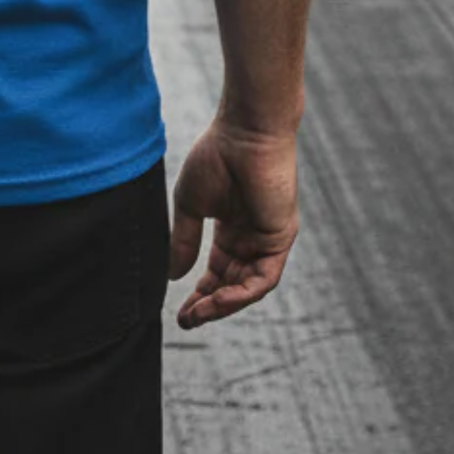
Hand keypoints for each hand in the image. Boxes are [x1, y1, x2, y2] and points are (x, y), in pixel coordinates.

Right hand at [168, 122, 298, 328]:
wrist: (245, 133)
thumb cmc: (216, 157)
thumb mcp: (191, 205)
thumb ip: (183, 240)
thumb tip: (173, 277)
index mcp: (232, 229)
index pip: (218, 272)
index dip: (199, 293)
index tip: (180, 311)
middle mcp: (251, 238)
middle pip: (232, 284)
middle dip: (209, 305)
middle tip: (187, 320)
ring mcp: (267, 240)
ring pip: (247, 287)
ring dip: (223, 304)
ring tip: (197, 314)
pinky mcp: (280, 239)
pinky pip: (263, 279)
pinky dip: (241, 293)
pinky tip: (218, 299)